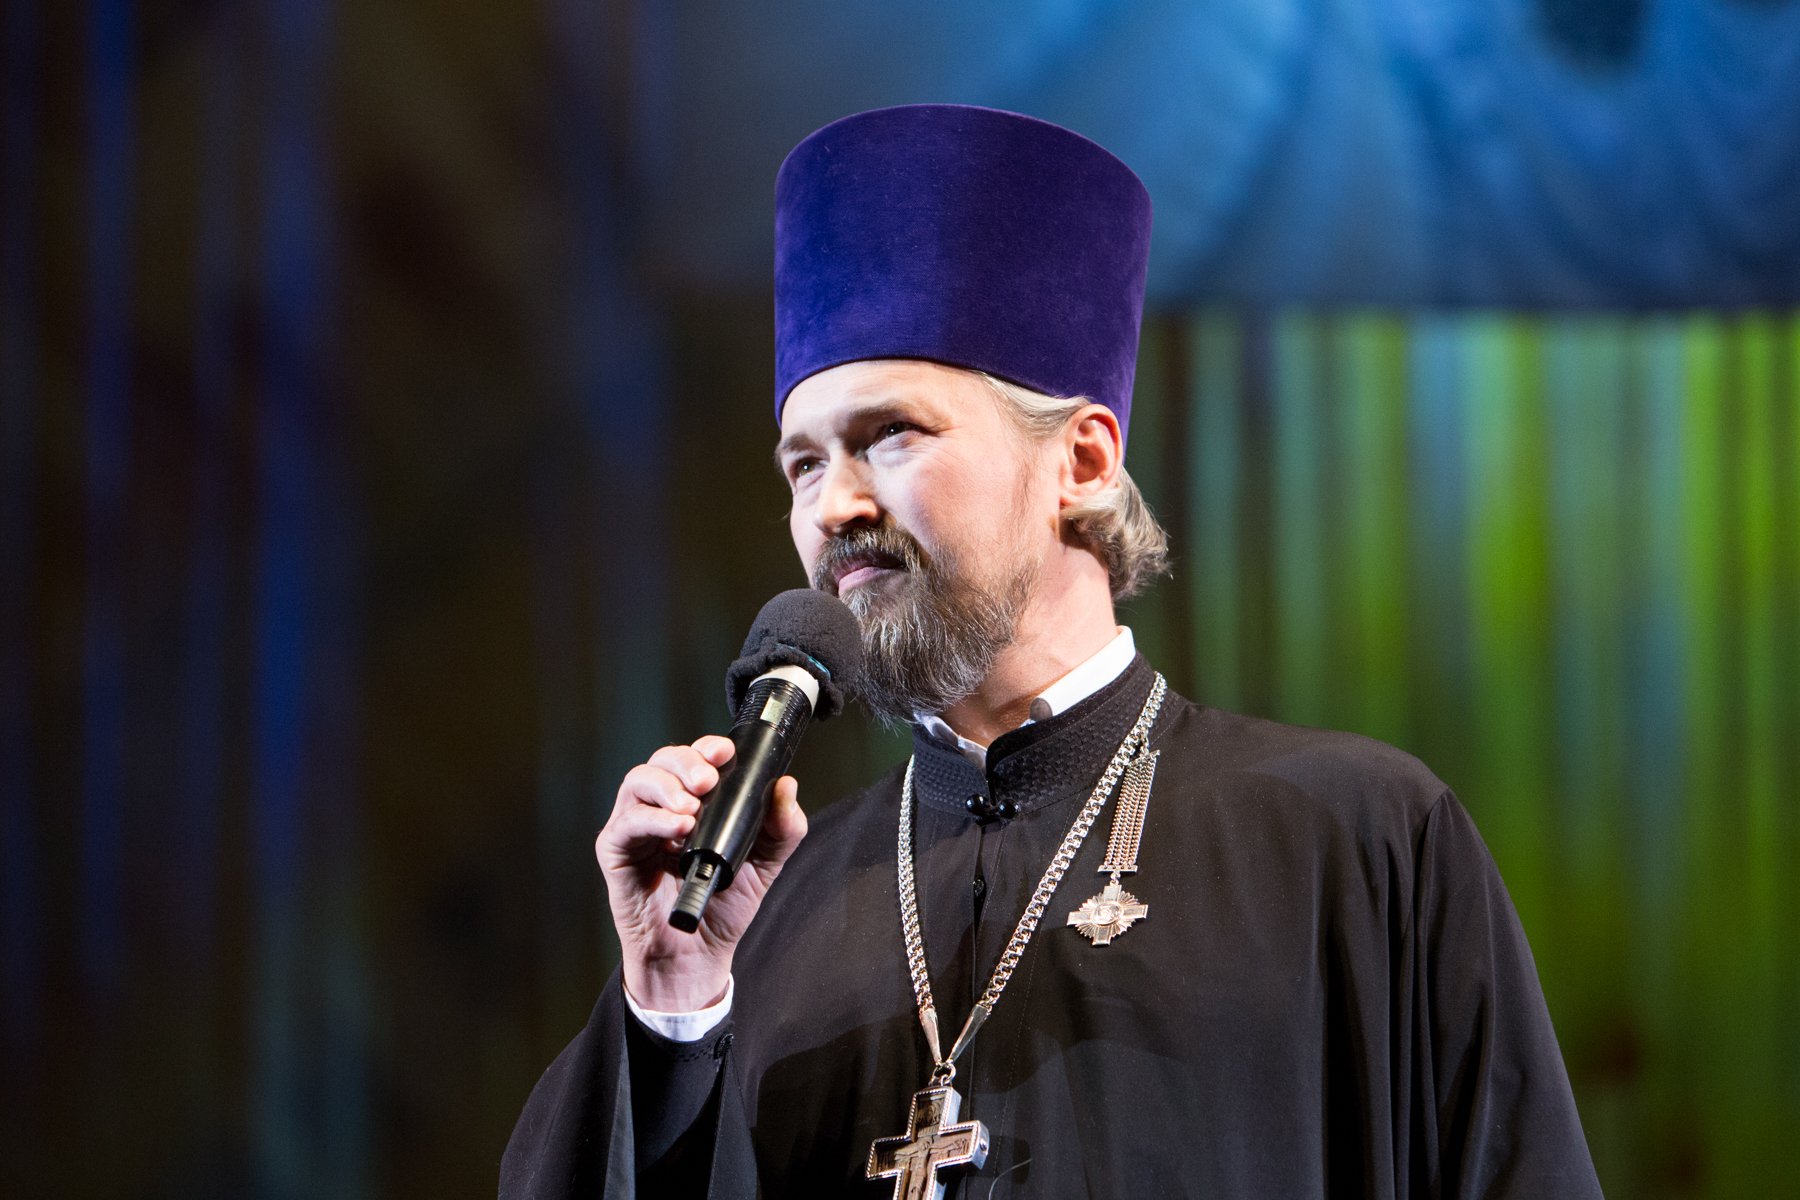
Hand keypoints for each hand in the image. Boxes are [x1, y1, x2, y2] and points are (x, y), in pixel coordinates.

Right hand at [597, 736, 808, 1012]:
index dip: (706, 748)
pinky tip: (677, 827)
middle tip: (708, 781)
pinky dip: (652, 818)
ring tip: (693, 808)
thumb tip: (787, 787)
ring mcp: (636, 827)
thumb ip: (783, 827)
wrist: (697, 954)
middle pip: (663, 760)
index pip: (694, 758)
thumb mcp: (766, 864)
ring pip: (638, 781)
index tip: (725, 752)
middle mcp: (662, 807)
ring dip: (667, 787)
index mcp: (695, 801)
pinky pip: (626, 822)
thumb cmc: (723, 907)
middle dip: (686, 761)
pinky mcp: (615, 851)